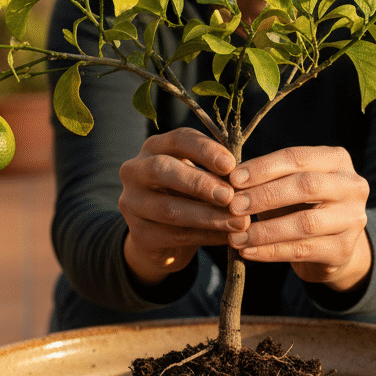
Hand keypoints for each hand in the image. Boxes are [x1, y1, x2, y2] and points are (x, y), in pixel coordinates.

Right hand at [118, 128, 247, 284]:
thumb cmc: (189, 195)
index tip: (231, 164)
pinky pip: (174, 236)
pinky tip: (227, 236)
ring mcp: (132, 203)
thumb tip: (244, 178)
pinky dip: (205, 236)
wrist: (164, 236)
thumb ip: (216, 173)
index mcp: (154, 147)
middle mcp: (135, 171)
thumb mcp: (200, 176)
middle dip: (200, 183)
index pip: (178, 139)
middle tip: (230, 195)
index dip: (205, 150)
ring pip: (169, 209)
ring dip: (208, 216)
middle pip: (163, 170)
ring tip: (238, 222)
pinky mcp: (138, 234)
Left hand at [227, 146, 372, 292]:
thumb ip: (268, 180)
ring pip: (305, 223)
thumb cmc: (303, 205)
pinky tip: (248, 252)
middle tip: (233, 206)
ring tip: (236, 236)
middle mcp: (352, 186)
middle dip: (265, 196)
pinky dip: (271, 252)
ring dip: (265, 230)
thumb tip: (229, 183)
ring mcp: (353, 219)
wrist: (333, 244)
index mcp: (337, 160)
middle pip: (306, 186)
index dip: (263, 168)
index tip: (233, 179)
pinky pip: (303, 250)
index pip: (298, 158)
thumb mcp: (290, 185)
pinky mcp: (344, 250)